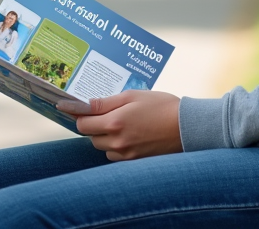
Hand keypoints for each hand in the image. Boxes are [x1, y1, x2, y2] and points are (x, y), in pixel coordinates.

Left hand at [57, 91, 181, 160]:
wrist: (186, 127)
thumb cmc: (161, 106)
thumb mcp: (133, 96)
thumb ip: (106, 102)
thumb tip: (84, 105)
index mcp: (114, 122)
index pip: (82, 123)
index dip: (78, 114)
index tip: (72, 108)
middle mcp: (117, 142)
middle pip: (91, 136)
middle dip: (94, 125)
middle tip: (107, 113)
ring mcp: (126, 154)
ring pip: (103, 147)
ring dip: (105, 137)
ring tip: (122, 123)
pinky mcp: (134, 162)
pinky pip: (116, 155)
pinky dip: (117, 146)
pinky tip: (131, 135)